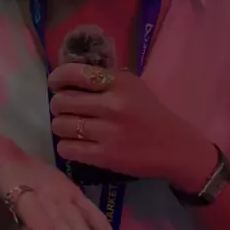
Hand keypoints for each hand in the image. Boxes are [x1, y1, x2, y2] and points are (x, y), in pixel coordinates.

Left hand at [49, 64, 203, 182]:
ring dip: (60, 126)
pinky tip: (74, 144)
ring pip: (60, 125)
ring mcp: (108, 132)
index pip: (74, 73)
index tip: (55, 84)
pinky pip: (67, 149)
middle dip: (58, 105)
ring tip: (70, 127)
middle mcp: (112, 105)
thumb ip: (103, 79)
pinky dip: (65, 146)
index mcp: (119, 82)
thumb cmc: (150, 113)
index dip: (57, 78)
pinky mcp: (105, 156)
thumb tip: (66, 76)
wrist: (175, 147)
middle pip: (62, 101)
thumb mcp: (132, 86)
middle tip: (64, 109)